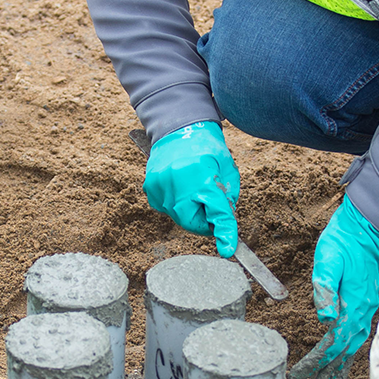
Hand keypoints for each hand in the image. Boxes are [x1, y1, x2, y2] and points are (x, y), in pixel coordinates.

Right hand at [142, 121, 239, 256]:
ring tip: (193, 186)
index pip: (216, 212)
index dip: (224, 233)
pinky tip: (179, 185)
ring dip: (189, 209)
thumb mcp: (227, 170)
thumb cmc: (208, 149)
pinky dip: (175, 203)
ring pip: (177, 216)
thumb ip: (225, 200)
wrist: (180, 128)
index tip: (227, 250)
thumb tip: (221, 225)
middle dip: (203, 219)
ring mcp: (161, 185)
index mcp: (203, 176)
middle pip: (192, 222)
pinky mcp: (150, 187)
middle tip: (209, 204)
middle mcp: (178, 182)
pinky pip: (165, 207)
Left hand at [289, 199, 378, 378]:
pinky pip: (354, 339)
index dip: (316, 363)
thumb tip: (325, 318)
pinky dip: (346, 356)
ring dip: (337, 372)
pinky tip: (340, 364)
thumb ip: (325, 288)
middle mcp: (362, 313)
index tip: (298, 376)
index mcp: (353, 305)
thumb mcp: (327, 260)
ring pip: (350, 350)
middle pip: (343, 354)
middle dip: (325, 377)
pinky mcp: (362, 306)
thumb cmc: (341, 243)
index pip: (332, 343)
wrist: (362, 229)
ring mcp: (364, 311)